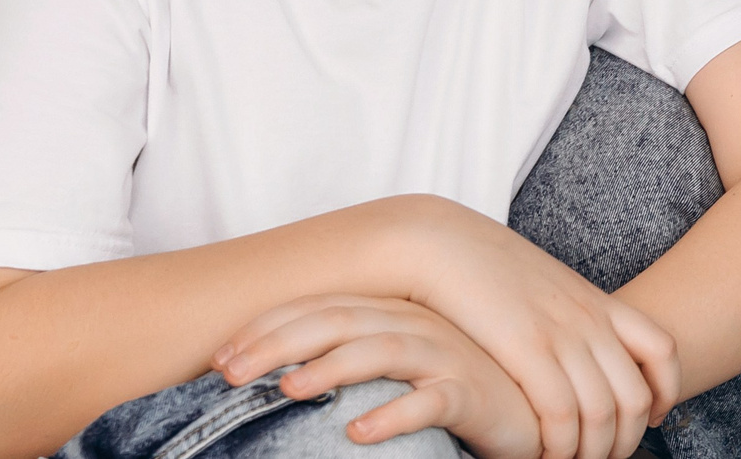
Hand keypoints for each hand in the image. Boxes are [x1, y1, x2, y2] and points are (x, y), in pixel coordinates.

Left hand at [217, 295, 547, 457]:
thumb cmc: (447, 392)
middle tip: (230, 375)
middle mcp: (415, 326)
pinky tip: (359, 434)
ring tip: (290, 391)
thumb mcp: (387, 374)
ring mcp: (445, 356)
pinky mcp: (471, 393)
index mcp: (389, 314)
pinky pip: (432, 400)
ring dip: (333, 368)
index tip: (218, 359)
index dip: (267, 328)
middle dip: (280, 344)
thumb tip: (269, 378)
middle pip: (340, 320)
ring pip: (383, 349)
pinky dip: (394, 414)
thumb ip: (341, 365)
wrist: (522, 408)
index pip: (319, 308)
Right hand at [277, 197, 677, 458]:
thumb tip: (582, 349)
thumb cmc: (487, 271)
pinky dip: (560, 445)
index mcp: (597, 303)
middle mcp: (588, 320)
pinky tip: (544, 456)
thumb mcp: (546, 287)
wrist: (443, 244)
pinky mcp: (525, 349)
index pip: (662, 349)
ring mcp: (560, 334)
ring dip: (593, 451)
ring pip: (602, 412)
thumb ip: (570, 316)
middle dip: (627, 440)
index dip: (666, 391)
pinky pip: (562, 412)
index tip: (654, 418)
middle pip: (635, 395)